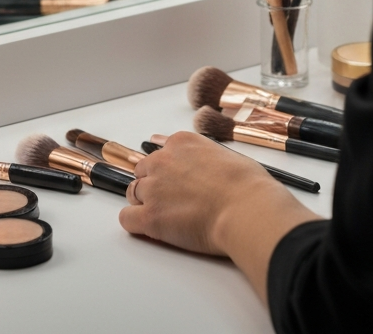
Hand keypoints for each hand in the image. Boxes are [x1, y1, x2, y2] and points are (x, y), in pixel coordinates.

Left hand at [119, 132, 315, 299]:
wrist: (246, 209)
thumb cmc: (246, 186)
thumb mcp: (226, 155)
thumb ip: (204, 155)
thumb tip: (204, 162)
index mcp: (181, 143)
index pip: (159, 153)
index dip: (166, 171)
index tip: (172, 180)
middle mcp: (162, 161)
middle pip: (142, 172)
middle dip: (154, 186)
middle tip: (172, 202)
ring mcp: (153, 188)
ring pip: (133, 194)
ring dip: (144, 204)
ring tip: (166, 217)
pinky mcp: (150, 217)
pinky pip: (127, 219)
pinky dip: (135, 224)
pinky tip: (151, 229)